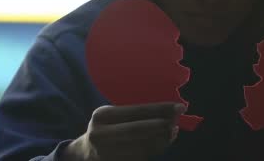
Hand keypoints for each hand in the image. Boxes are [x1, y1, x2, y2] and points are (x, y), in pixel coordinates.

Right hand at [63, 102, 185, 160]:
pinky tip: (164, 141)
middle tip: (177, 120)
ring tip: (173, 131)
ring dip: (162, 139)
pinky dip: (155, 148)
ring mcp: (106, 153)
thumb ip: (133, 113)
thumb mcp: (111, 115)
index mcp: (102, 116)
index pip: (135, 111)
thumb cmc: (105, 128)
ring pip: (142, 146)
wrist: (85, 154)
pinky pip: (141, 156)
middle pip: (138, 130)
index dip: (159, 109)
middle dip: (162, 125)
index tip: (178, 106)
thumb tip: (166, 111)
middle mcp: (101, 135)